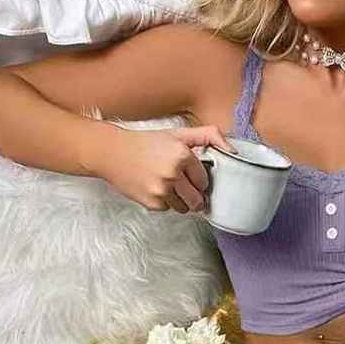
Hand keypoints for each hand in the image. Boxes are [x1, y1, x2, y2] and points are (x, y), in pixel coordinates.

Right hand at [96, 124, 235, 213]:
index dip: (198, 178)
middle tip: (183, 186)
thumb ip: (207, 135)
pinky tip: (154, 188)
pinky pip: (168, 209)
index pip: (204, 180)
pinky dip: (164, 202)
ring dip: (179, 200)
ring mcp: (162, 191)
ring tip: (166, 185)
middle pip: (197, 200)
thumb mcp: (177, 134)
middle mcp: (173, 174)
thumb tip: (233, 149)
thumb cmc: (146, 143)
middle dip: (194, 196)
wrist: (112, 153)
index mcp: (182, 155)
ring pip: (184, 208)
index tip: (189, 174)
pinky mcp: (152, 203)